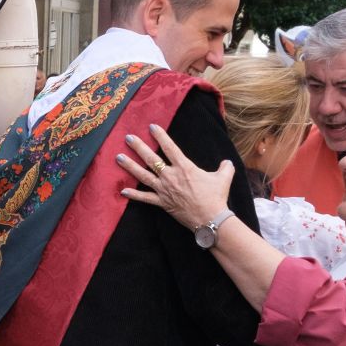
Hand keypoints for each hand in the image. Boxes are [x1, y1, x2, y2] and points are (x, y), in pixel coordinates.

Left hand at [116, 124, 231, 228]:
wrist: (210, 219)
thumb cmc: (216, 197)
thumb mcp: (224, 177)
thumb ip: (225, 167)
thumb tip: (226, 162)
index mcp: (184, 168)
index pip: (170, 148)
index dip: (160, 136)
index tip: (151, 126)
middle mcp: (171, 177)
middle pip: (151, 159)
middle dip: (139, 147)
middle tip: (128, 138)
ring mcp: (164, 190)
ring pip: (143, 176)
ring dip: (130, 166)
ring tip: (118, 157)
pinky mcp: (162, 203)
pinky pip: (145, 198)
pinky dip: (134, 194)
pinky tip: (122, 190)